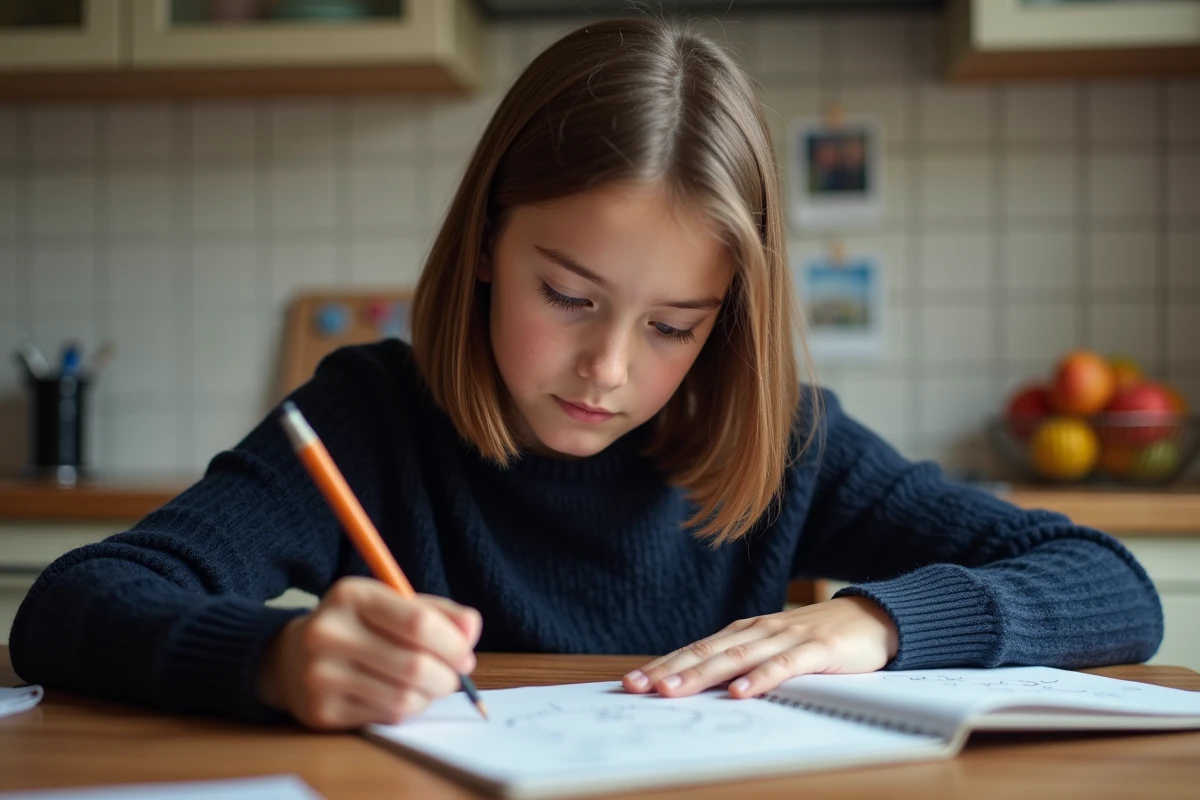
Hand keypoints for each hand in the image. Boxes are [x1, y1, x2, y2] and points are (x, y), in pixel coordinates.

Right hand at [255, 576, 480, 730]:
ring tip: (428, 686)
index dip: (453, 644)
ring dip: (429, 696)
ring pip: (403, 697)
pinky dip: (406, 710)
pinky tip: (399, 696)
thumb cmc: (359, 627)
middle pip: (414, 665)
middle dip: (448, 677)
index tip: (465, 656)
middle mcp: (329, 632)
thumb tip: (471, 632)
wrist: (291, 658)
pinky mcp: (321, 711)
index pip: (418, 623)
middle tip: (453, 678)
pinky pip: (386, 716)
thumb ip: (439, 614)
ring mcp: (320, 675)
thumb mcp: (394, 605)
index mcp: (352, 595)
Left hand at [622, 596, 897, 699]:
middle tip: (638, 688)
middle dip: (670, 670)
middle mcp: (758, 631)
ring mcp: (786, 638)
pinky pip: (783, 666)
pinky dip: (760, 679)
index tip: (632, 683)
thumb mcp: (775, 650)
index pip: (695, 649)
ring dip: (702, 674)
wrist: (874, 619)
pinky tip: (741, 693)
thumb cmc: (819, 640)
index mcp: (745, 632)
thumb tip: (702, 688)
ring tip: (673, 691)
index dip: (663, 665)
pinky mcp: (815, 650)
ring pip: (736, 657)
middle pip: (707, 652)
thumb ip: (743, 665)